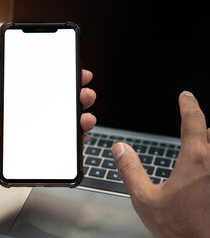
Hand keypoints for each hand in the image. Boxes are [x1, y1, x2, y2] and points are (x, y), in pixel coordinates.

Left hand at [0, 40, 96, 200]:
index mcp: (14, 98)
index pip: (43, 83)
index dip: (60, 76)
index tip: (74, 70)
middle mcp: (26, 114)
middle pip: (58, 101)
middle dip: (77, 94)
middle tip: (85, 92)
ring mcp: (32, 132)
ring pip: (63, 121)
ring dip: (80, 116)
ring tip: (85, 115)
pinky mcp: (35, 149)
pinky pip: (60, 143)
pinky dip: (74, 139)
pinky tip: (80, 135)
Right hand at [112, 91, 209, 236]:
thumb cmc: (180, 229)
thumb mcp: (145, 199)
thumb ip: (130, 170)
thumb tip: (120, 149)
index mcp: (196, 161)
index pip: (194, 121)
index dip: (189, 105)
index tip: (185, 96)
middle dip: (204, 124)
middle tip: (194, 121)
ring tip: (203, 140)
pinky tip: (205, 166)